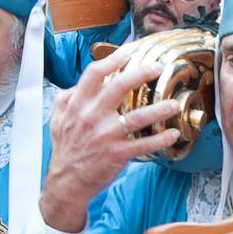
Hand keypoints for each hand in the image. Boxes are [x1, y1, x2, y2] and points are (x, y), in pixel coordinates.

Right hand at [39, 47, 180, 232]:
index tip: (128, 51)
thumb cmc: (66, 148)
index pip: (94, 74)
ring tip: (174, 103)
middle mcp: (92, 117)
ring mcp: (106, 136)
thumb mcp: (58, 118)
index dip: (113, 59)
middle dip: (141, 73)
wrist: (67, 182)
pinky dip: (161, 139)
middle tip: (158, 67)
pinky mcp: (118, 154)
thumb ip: (68, 98)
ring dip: (159, 108)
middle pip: (119, 87)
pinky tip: (173, 133)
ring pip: (137, 117)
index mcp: (77, 104)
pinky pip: (144, 144)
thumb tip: (80, 83)